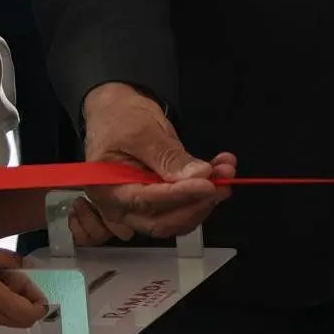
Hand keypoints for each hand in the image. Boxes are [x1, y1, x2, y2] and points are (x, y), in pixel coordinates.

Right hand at [80, 83, 232, 239]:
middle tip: (221, 182)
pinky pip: (184, 207)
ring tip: (225, 171)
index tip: (207, 184)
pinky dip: (205, 193)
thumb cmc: (119, 119)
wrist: (118, 112)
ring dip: (205, 199)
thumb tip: (196, 176)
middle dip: (196, 203)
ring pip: (178, 218)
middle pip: (162, 221)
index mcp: (108, 189)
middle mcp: (122, 206)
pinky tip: (219, 171)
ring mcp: (142, 207)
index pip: (146, 201)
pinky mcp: (161, 202)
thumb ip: (167, 156)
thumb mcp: (142, 131)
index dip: (179, 195)